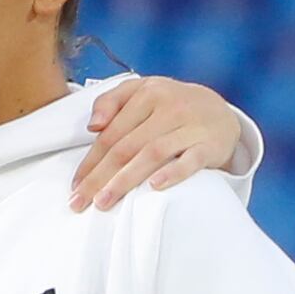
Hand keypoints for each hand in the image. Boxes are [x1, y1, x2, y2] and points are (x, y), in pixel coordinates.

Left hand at [72, 76, 256, 210]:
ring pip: (152, 154)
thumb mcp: (141, 92)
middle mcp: (170, 107)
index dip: (90, 162)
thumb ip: (111, 101)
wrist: (220, 111)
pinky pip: (191, 160)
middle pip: (126, 147)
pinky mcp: (211, 144)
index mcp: (148, 94)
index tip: (75, 186)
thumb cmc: (170, 106)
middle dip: (99, 177)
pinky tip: (154, 186)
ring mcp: (192, 126)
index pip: (111, 134)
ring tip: (104, 201)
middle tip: (80, 201)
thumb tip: (93, 125)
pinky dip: (173, 173)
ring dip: (125, 180)